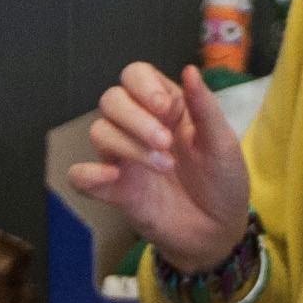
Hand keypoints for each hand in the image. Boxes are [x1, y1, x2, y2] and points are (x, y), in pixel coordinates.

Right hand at [65, 61, 252, 275]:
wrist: (219, 232)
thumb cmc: (223, 183)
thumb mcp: (223, 144)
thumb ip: (205, 108)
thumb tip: (190, 70)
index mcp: (166, 109)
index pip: (136, 76)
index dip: (143, 85)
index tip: (166, 108)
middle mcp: (139, 128)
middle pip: (112, 100)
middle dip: (136, 118)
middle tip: (166, 142)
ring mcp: (124, 158)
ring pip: (99, 132)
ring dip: (128, 145)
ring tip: (164, 166)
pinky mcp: (114, 190)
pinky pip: (79, 176)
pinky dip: (87, 173)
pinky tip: (112, 176)